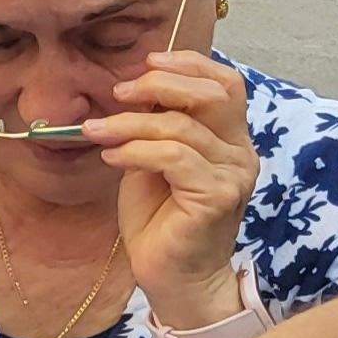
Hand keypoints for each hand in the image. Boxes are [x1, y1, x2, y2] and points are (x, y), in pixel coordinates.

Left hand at [81, 48, 259, 324]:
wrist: (173, 276)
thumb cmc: (160, 218)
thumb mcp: (153, 159)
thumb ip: (156, 124)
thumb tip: (135, 85)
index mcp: (230, 138)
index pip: (227, 84)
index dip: (189, 64)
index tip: (147, 62)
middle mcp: (241, 152)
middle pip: (212, 94)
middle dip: (160, 85)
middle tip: (118, 94)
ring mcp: (233, 175)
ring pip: (181, 127)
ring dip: (129, 124)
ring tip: (96, 132)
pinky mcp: (217, 196)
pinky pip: (173, 157)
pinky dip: (135, 151)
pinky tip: (112, 159)